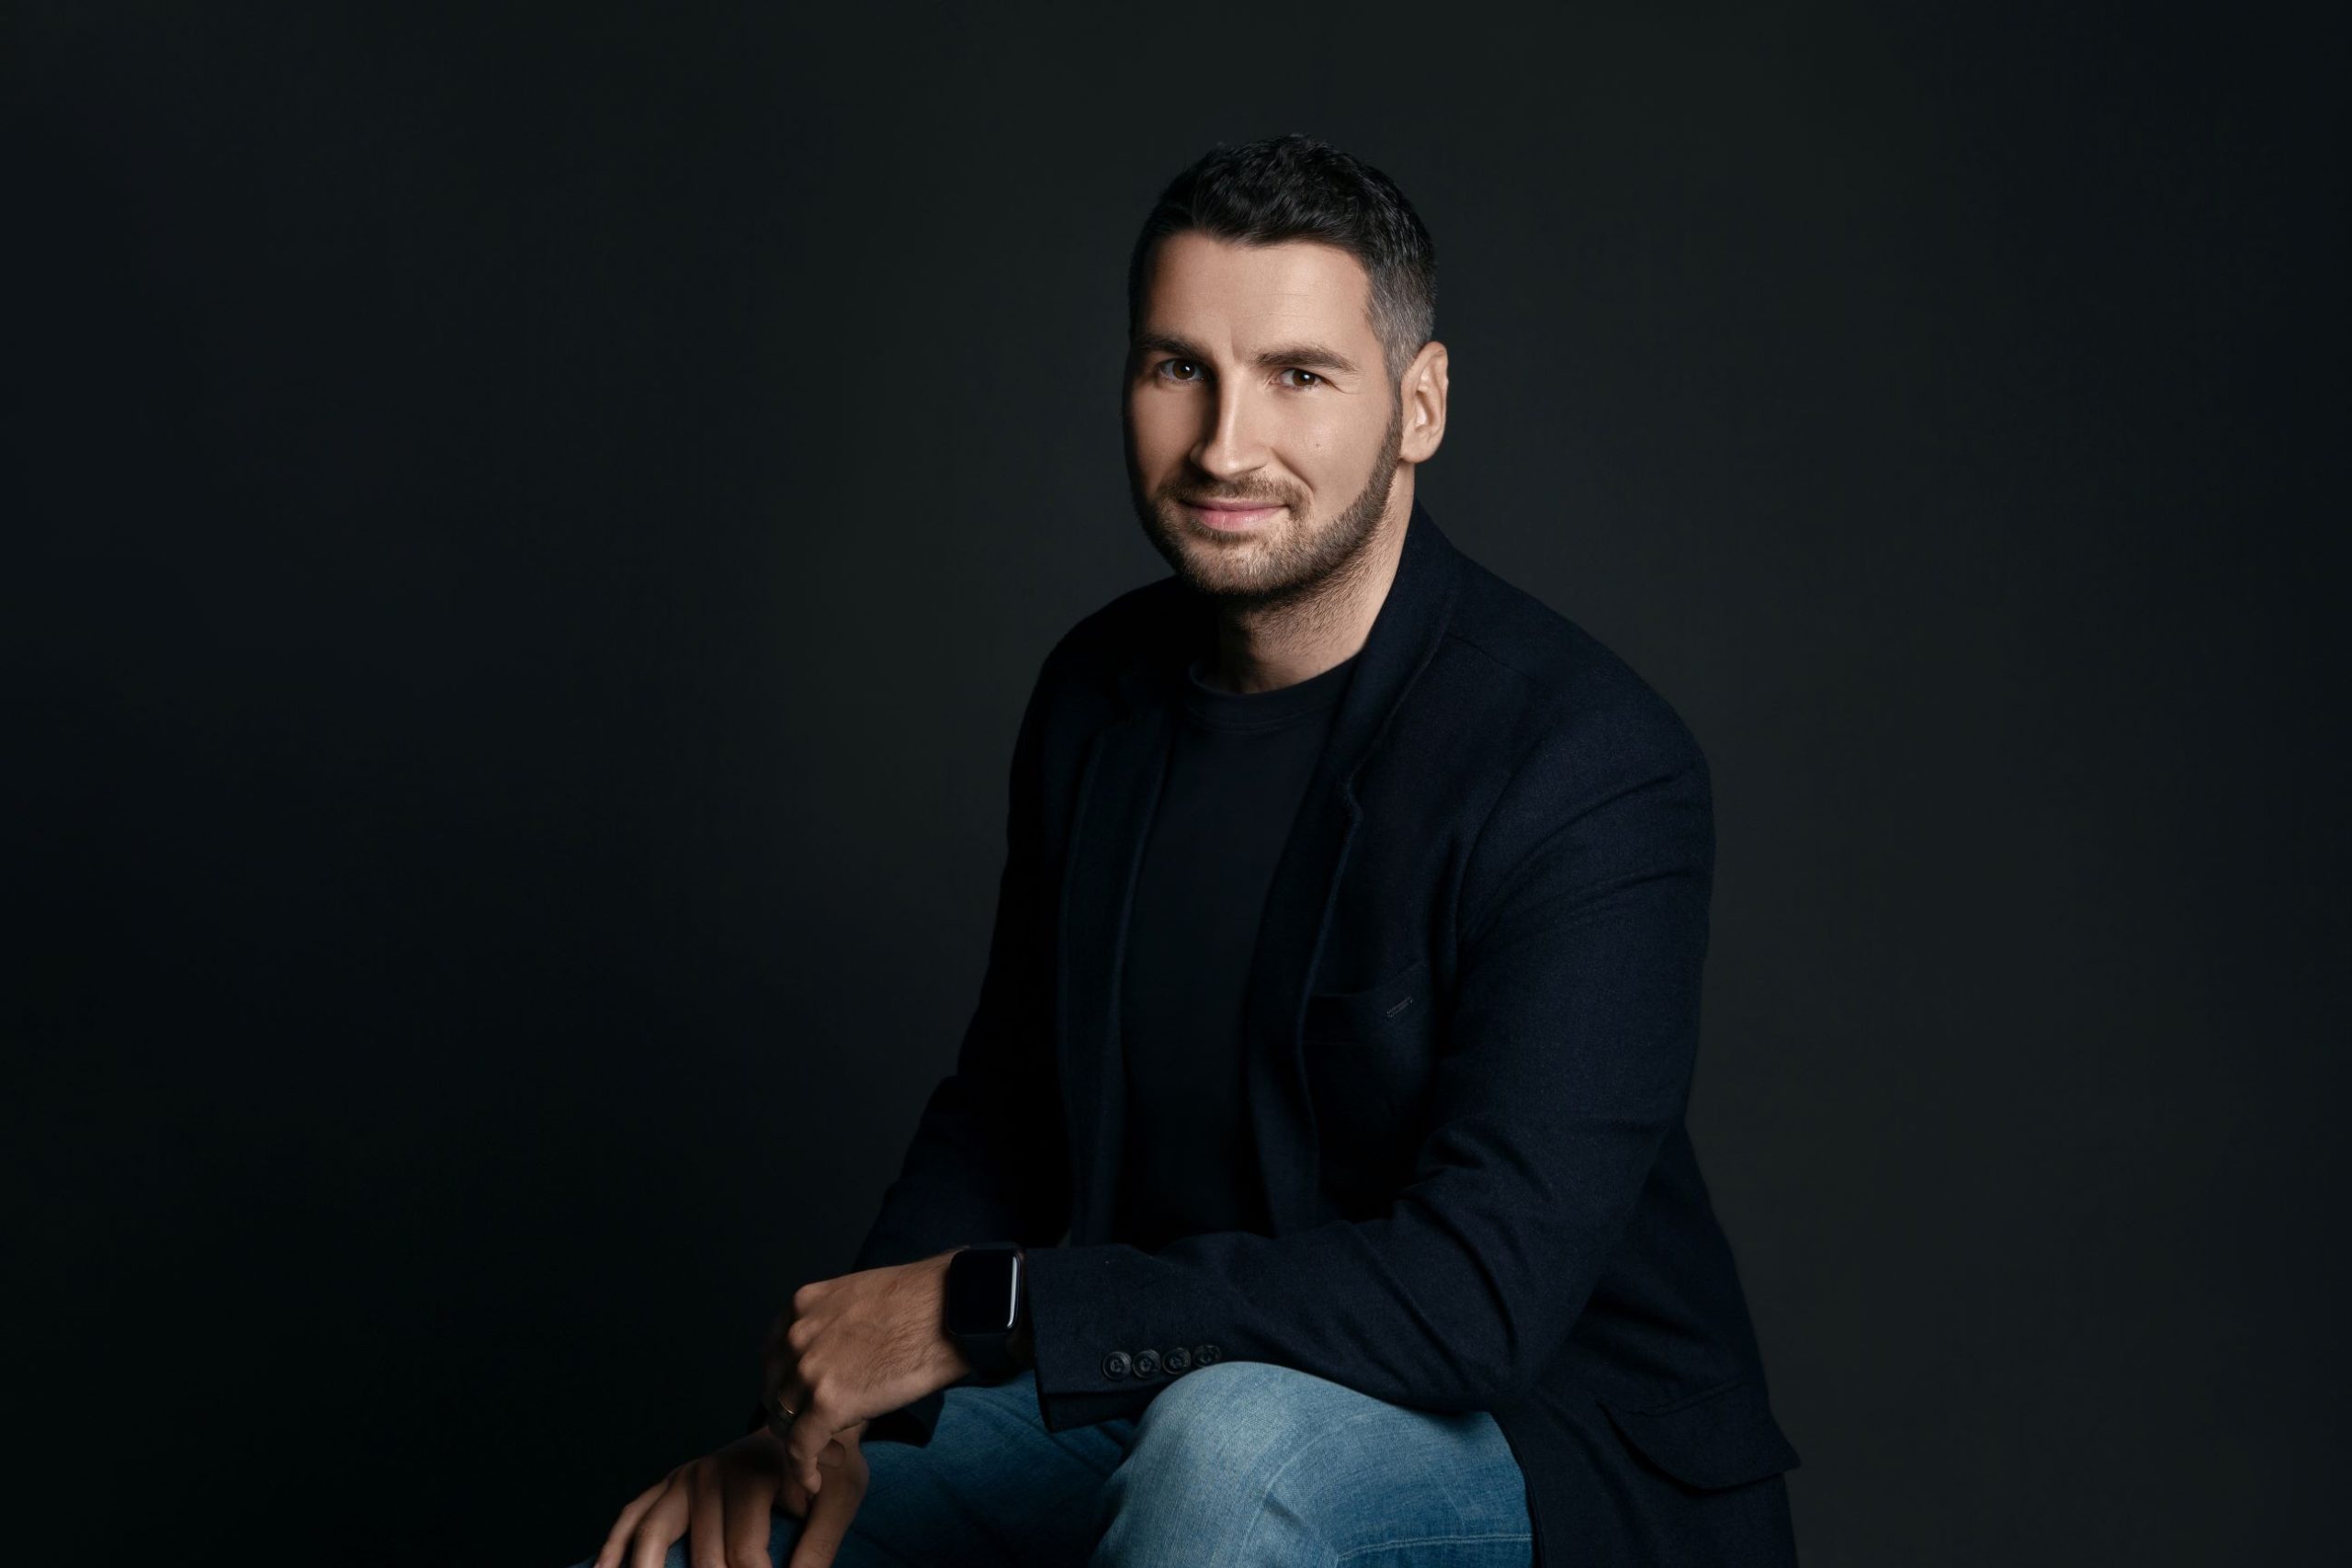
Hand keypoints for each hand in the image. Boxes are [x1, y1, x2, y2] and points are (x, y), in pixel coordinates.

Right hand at [592, 1421, 869, 1567]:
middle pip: (703, 1557)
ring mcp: (684, 1478)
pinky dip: (614, 1544)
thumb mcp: (843, 1497)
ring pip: (654, 1536)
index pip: (745, 1557)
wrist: (807, 1421)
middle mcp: (711, 1473)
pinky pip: (632, 1514)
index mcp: (752, 1475)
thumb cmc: (827, 1466)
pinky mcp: (669, 1484)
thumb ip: (821, 1545)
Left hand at [762, 1249, 973, 1495]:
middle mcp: (795, 1336)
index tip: (806, 1404)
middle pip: (776, 1392)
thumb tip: (837, 1358)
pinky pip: (801, 1449)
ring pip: (784, 1423)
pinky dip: (804, 1470)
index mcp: (801, 1306)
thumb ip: (833, 1326)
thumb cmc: (922, 1301)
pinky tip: (815, 1482)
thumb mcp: (858, 1299)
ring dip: (804, 1445)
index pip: (774, 1359)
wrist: (952, 1308)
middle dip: (794, 1417)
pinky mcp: (828, 1404)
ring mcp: (808, 1370)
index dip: (789, 1387)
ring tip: (832, 1455)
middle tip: (823, 1434)